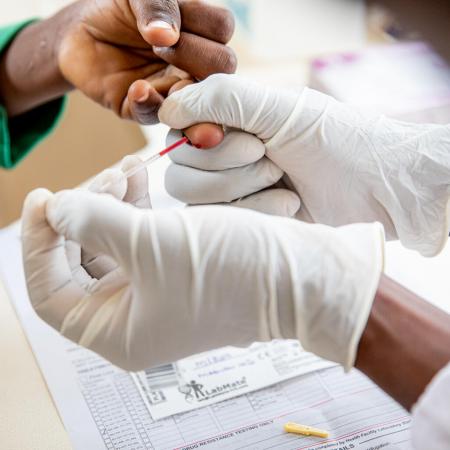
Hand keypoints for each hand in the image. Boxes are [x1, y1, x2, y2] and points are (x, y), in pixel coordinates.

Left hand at [0, 0, 234, 122]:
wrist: (79, 35)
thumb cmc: (115, 11)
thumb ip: (157, 6)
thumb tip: (165, 35)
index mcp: (197, 31)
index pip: (222, 28)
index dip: (203, 24)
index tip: (172, 24)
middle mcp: (193, 63)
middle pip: (223, 66)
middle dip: (197, 56)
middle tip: (162, 48)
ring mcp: (172, 89)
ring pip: (201, 102)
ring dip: (183, 88)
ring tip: (155, 66)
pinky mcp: (145, 109)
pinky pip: (157, 115)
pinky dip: (149, 102)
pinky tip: (137, 88)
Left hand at [22, 188, 383, 370]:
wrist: (303, 276)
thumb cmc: (234, 270)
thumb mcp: (154, 244)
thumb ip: (93, 222)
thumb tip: (54, 208)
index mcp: (117, 332)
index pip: (49, 292)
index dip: (37, 244)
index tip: (43, 197)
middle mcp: (132, 318)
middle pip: (76, 264)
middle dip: (80, 215)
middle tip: (104, 175)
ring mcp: (154, 292)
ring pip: (107, 246)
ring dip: (108, 206)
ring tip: (126, 170)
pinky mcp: (175, 269)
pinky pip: (136, 239)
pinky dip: (132, 209)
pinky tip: (140, 179)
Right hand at [159, 74, 449, 256]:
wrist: (375, 190)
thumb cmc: (334, 141)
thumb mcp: (278, 109)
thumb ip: (220, 100)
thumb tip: (167, 111)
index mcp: (227, 122)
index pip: (178, 133)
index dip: (202, 142)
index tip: (249, 142)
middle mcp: (222, 157)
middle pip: (180, 172)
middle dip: (227, 168)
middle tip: (271, 159)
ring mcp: (231, 193)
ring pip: (194, 201)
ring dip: (241, 190)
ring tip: (282, 181)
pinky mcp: (244, 223)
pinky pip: (221, 224)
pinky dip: (255, 213)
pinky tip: (289, 206)